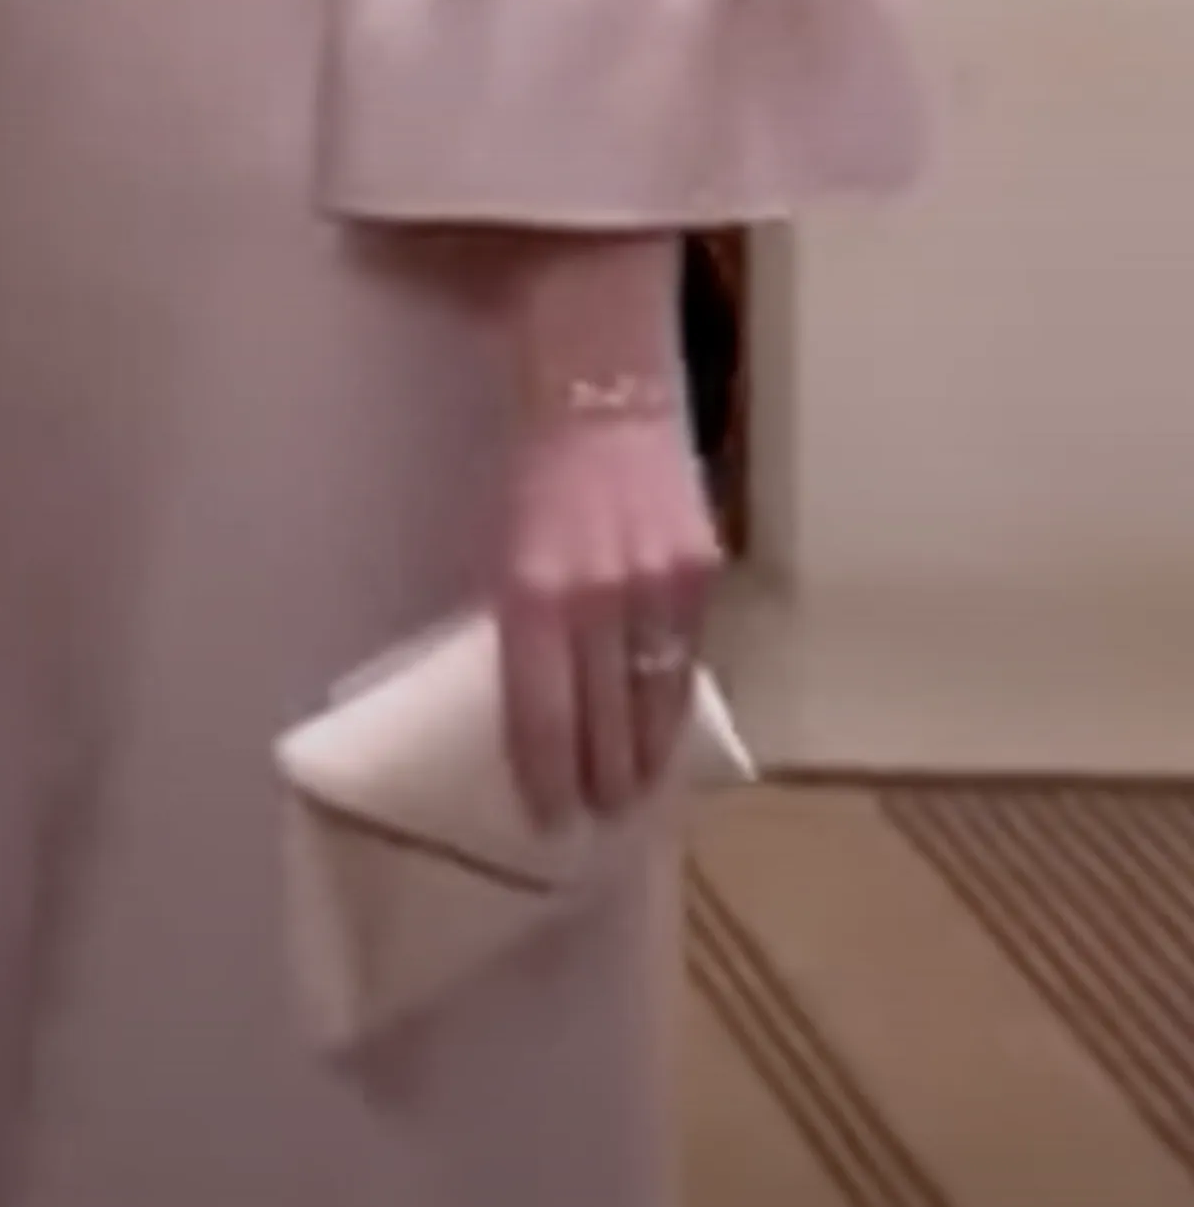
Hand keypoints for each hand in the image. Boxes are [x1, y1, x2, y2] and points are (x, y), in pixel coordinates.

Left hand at [494, 405, 721, 831]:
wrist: (602, 385)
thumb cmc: (534, 462)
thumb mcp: (502, 539)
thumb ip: (519, 613)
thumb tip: (529, 687)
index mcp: (534, 587)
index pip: (542, 707)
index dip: (546, 768)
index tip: (547, 815)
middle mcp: (600, 596)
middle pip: (606, 718)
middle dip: (601, 778)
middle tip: (594, 821)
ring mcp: (660, 586)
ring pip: (659, 699)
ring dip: (647, 756)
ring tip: (634, 796)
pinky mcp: (703, 573)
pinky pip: (689, 658)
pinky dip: (676, 701)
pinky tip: (667, 731)